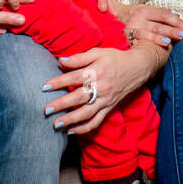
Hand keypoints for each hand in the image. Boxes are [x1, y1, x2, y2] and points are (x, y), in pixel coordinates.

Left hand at [41, 46, 159, 135]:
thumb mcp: (98, 52)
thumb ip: (79, 57)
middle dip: (61, 104)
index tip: (44, 87)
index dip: (59, 82)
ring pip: (86, 113)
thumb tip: (61, 61)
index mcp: (97, 72)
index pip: (74, 78)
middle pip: (78, 98)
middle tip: (46, 110)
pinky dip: (84, 128)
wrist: (137, 68)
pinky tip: (71, 131)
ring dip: (70, 120)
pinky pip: (96, 121)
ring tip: (56, 125)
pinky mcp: (109, 108)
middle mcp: (101, 88)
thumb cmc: (115, 58)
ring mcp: (105, 100)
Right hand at [114, 1, 182, 49]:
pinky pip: (138, 41)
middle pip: (158, 24)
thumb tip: (178, 17)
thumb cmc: (132, 15)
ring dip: (161, 38)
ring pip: (149, 33)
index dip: (176, 20)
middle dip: (173, 30)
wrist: (110, 18)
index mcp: (145, 10)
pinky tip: (154, 48)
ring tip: (170, 42)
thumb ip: (160, 14)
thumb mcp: (144, 10)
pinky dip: (148, 44)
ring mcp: (132, 28)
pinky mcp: (126, 37)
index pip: (163, 14)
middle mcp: (138, 18)